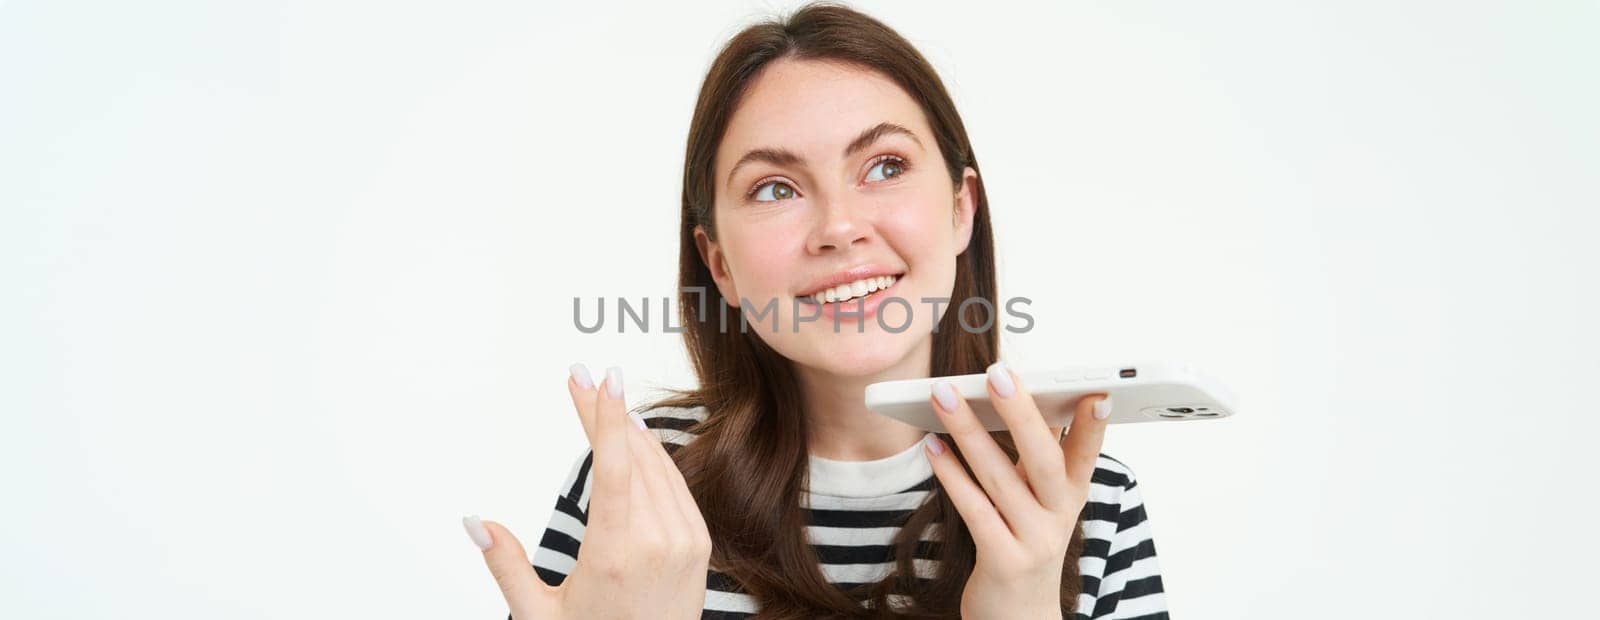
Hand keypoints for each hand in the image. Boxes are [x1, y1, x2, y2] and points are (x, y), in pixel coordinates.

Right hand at [464, 364, 711, 619]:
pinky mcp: (699, 543)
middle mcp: (656, 542)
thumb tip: (474, 521)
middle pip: (632, 456)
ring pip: (657, 465)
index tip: (600, 378)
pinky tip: (635, 437)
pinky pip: (675, 485)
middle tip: (581, 377)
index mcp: (615, 554)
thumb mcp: (539, 615)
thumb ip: (506, 565)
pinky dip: (654, 456)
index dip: (607, 418)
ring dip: (629, 430)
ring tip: (601, 399)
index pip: (615, 468)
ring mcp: (684, 540)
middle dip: (604, 413)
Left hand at [921, 360, 1111, 619]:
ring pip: (1000, 478)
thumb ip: (1035, 457)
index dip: (1094, 426)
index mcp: (1072, 496)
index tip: (1097, 393)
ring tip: (944, 395)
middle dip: (1020, 413)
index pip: (1087, 453)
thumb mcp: (1041, 502)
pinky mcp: (1003, 561)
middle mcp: (1059, 517)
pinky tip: (932, 447)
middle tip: (997, 373)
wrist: (1019, 617)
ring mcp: (1033, 541)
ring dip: (968, 431)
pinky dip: (952, 475)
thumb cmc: (1025, 544)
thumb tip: (1018, 398)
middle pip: (1044, 459)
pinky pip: (975, 511)